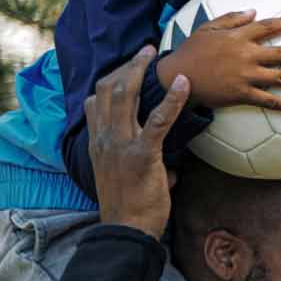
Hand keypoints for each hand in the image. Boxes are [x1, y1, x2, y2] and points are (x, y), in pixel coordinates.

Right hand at [85, 46, 190, 238]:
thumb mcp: (126, 180)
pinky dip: (172, 100)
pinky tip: (184, 84)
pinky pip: (157, 121)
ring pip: (125, 97)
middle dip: (127, 66)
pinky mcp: (142, 155)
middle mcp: (104, 139)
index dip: (111, 80)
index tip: (127, 67)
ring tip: (156, 56)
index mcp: (98, 143)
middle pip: (108, 90)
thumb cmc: (131, 208)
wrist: (126, 229)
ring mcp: (120, 145)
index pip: (96, 101)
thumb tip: (170, 170)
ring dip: (140, 72)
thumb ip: (142, 166)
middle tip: (146, 51)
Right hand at [156, 10, 280, 111]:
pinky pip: (268, 100)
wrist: (177, 77)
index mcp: (238, 37)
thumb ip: (231, 18)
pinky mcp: (242, 94)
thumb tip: (253, 11)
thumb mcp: (207, 28)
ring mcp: (245, 76)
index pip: (267, 27)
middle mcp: (246, 55)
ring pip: (280, 77)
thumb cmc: (191, 51)